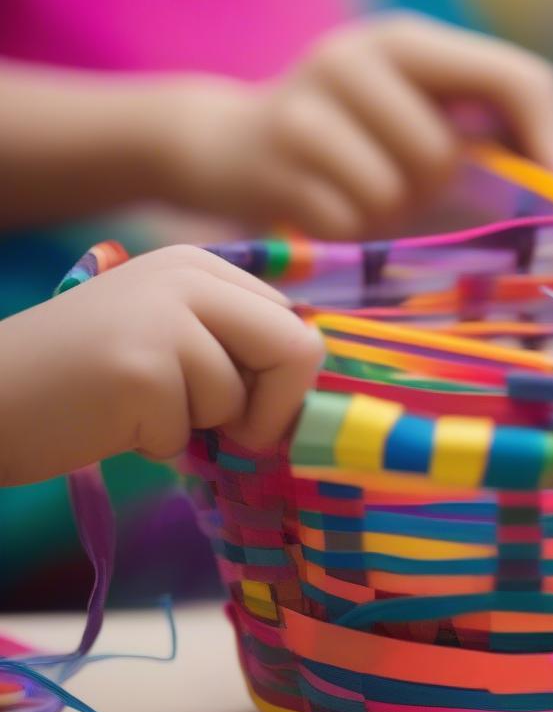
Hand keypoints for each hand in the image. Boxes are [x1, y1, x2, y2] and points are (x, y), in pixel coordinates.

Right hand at [0, 247, 323, 486]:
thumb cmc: (83, 378)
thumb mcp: (169, 336)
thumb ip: (233, 343)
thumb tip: (310, 379)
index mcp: (201, 267)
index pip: (294, 324)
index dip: (285, 382)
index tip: (254, 409)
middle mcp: (188, 278)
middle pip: (296, 350)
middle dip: (274, 409)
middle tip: (228, 431)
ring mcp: (162, 319)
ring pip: (237, 400)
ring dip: (194, 427)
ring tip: (136, 407)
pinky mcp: (139, 368)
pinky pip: (187, 432)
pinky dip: (156, 444)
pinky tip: (109, 418)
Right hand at [166, 14, 552, 238]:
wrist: (228, 143)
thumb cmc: (346, 136)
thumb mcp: (408, 108)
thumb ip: (476, 130)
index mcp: (406, 41)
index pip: (516, 78)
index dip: (548, 137)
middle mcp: (356, 58)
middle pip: (445, 154)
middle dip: (432, 188)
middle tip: (400, 182)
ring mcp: (309, 107)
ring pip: (396, 191)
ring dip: (387, 212)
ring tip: (358, 191)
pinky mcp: (277, 161)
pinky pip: (350, 221)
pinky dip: (348, 230)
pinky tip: (323, 204)